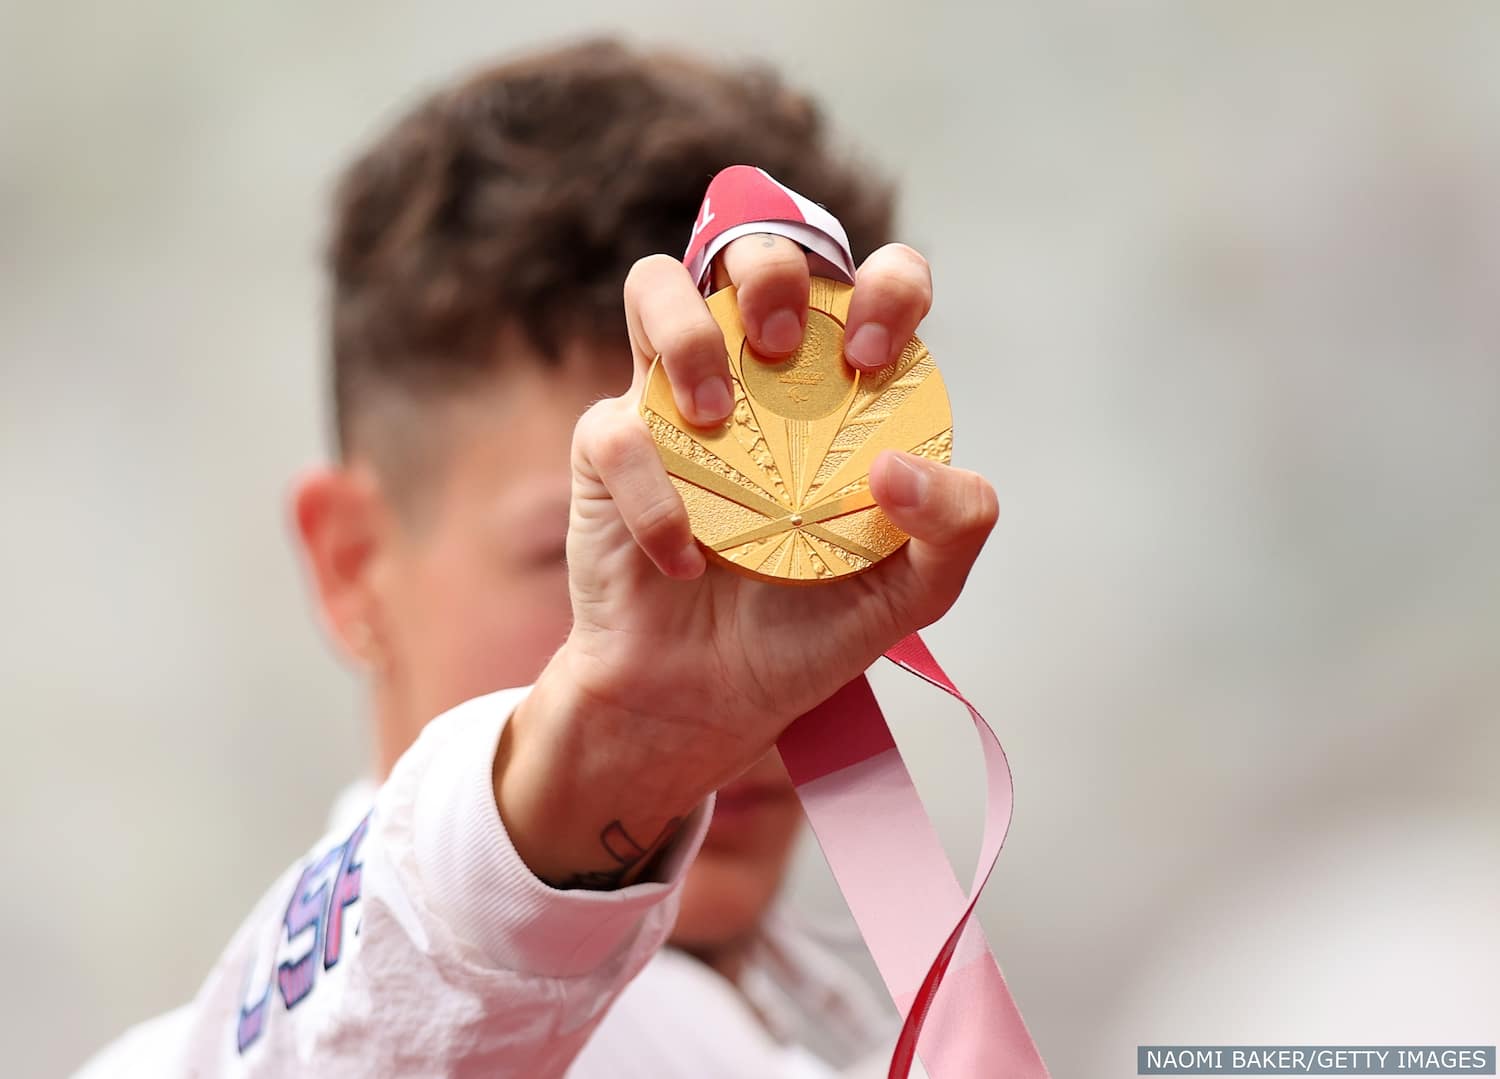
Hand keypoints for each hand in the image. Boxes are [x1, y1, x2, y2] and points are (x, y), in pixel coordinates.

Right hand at [497, 236, 998, 885]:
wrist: (708, 700)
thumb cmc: (809, 627)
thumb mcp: (912, 590)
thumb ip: (955, 526)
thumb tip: (900, 464)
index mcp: (839, 389)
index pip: (871, 284)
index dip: (883, 287)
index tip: (870, 360)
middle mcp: (758, 377)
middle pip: (756, 250)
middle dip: (771, 272)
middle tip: (784, 352)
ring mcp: (676, 402)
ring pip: (656, 285)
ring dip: (687, 333)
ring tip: (716, 419)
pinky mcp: (609, 449)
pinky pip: (615, 430)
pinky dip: (655, 497)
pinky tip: (686, 559)